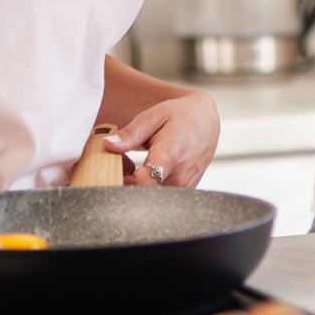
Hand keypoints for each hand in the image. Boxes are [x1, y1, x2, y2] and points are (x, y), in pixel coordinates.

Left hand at [103, 91, 218, 187]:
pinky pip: (160, 197)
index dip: (123, 180)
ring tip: (133, 166)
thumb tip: (108, 145)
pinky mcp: (184, 192)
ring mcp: (184, 187)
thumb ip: (130, 134)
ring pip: (149, 198)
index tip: (115, 168)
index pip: (143, 183)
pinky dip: (147, 189)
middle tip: (121, 164)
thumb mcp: (153, 116)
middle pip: (142, 193)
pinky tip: (145, 173)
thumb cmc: (179, 116)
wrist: (206, 122)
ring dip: (135, 187)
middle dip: (125, 183)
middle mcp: (179, 176)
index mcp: (170, 156)